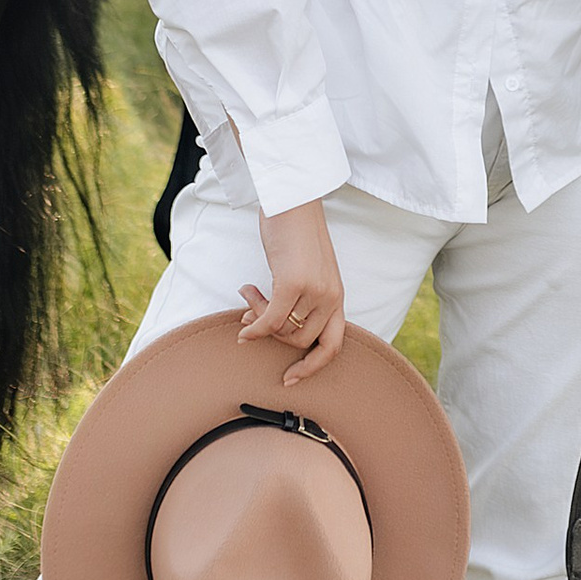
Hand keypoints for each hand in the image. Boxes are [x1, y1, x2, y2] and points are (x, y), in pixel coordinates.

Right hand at [240, 197, 344, 381]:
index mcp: (337, 296)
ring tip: (249, 295)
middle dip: (273, 334)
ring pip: (284, 331)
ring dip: (261, 321)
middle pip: (300, 341)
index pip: (333, 345)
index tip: (290, 379)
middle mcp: (331, 297)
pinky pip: (271, 320)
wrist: (293, 200)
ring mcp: (315, 291)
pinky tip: (243, 321)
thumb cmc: (294, 232)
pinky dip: (255, 326)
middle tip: (253, 312)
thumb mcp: (304, 270)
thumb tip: (261, 328)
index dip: (312, 367)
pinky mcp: (294, 283)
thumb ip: (295, 299)